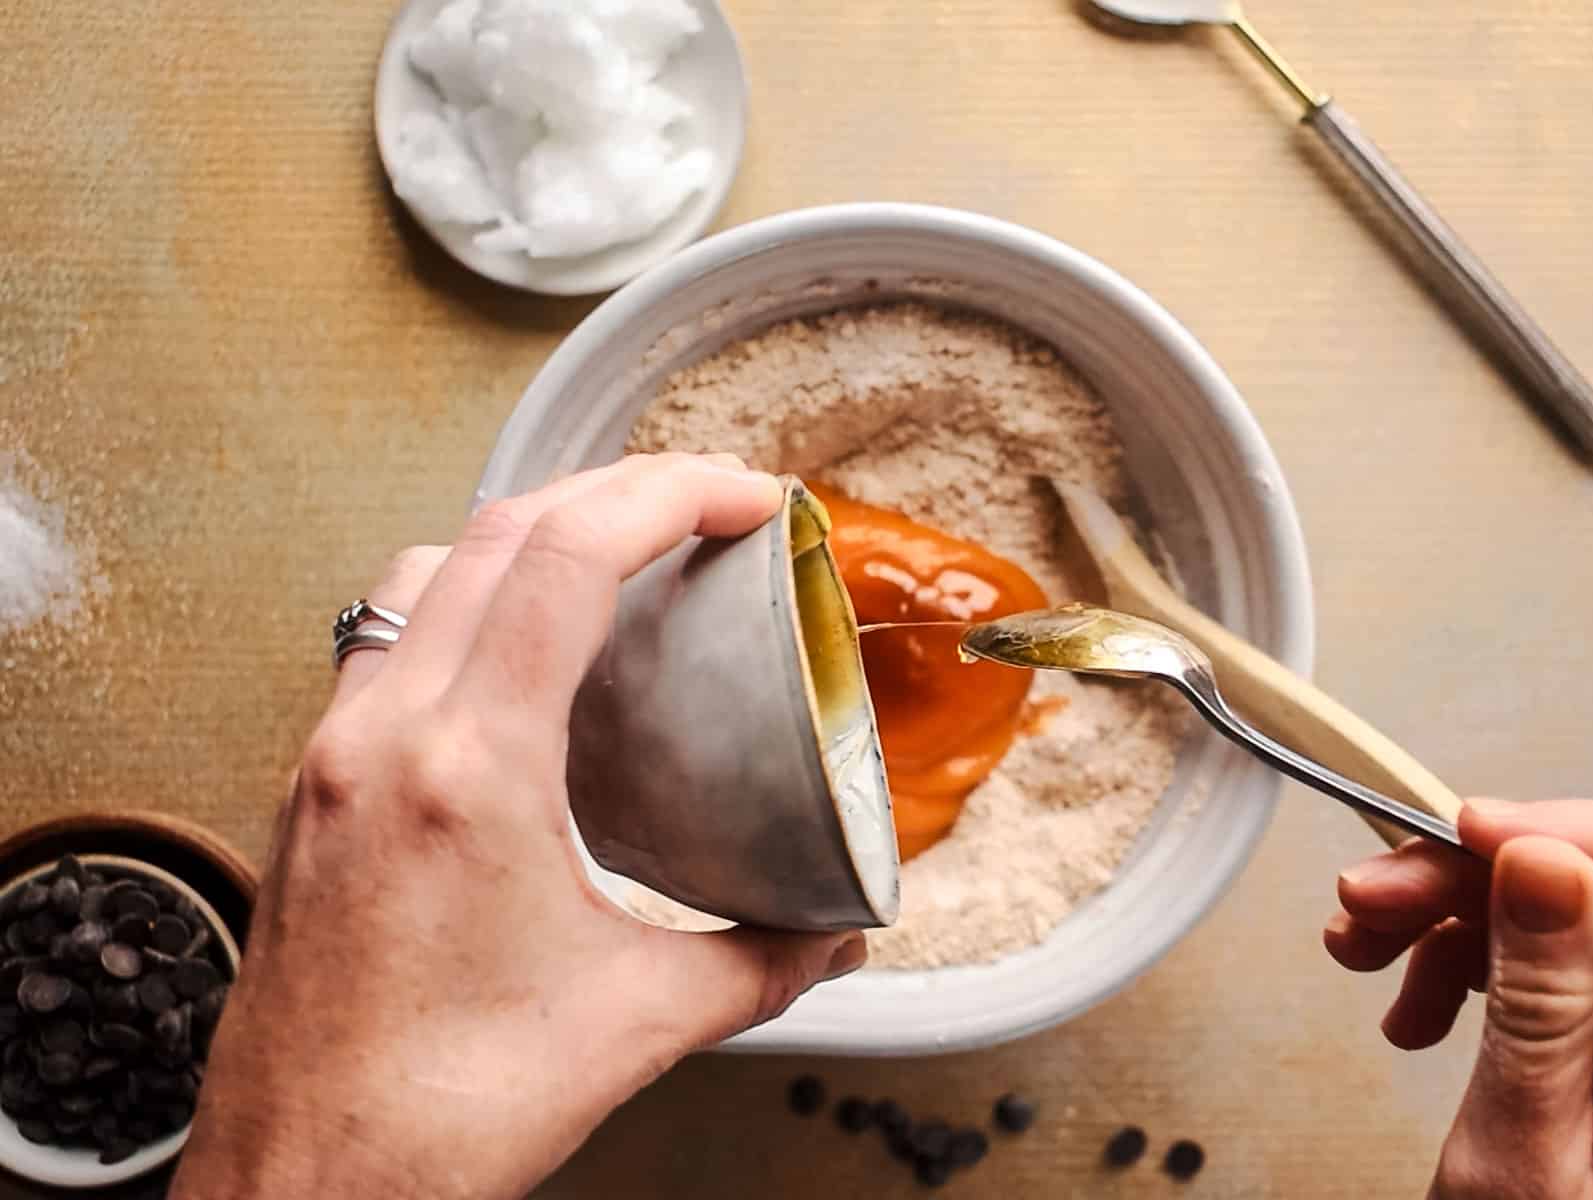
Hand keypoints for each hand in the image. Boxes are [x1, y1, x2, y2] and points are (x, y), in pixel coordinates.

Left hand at [172, 454, 865, 1199]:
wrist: (306, 1188)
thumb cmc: (439, 1113)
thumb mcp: (639, 1023)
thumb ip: (761, 961)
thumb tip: (835, 930)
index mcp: (469, 771)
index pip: (568, 556)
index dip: (671, 493)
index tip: (747, 496)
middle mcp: (383, 738)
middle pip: (496, 531)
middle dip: (615, 490)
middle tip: (705, 504)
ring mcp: (331, 758)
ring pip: (424, 572)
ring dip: (526, 534)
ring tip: (615, 554)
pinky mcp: (310, 791)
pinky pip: (386, 640)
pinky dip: (464, 603)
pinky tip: (520, 660)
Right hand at [1324, 798, 1592, 1199]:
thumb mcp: (1518, 1160)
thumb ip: (1542, 1005)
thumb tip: (1548, 857)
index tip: (1476, 830)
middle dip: (1486, 883)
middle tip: (1373, 890)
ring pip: (1584, 924)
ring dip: (1458, 922)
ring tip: (1364, 948)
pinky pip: (1563, 972)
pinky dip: (1471, 967)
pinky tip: (1410, 1004)